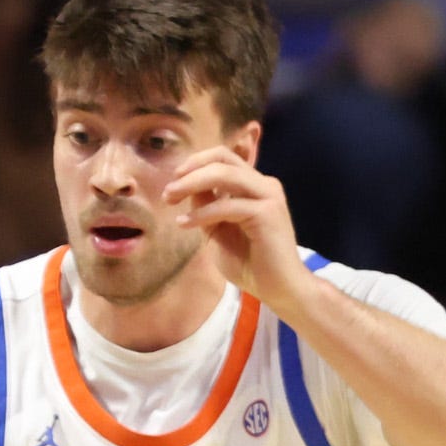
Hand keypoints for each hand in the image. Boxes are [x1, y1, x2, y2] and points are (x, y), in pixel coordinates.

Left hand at [166, 149, 312, 308]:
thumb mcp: (217, 232)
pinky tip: (184, 223)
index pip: (222, 158)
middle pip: (222, 158)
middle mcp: (262, 184)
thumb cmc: (249, 263)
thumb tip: (187, 190)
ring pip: (224, 174)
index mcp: (252, 185)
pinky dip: (202, 212)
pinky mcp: (266, 212)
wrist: (278, 288)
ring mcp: (267, 195)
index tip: (172, 181)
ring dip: (192, 183)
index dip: (195, 163)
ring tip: (170, 198)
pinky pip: (227, 205)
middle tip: (168, 192)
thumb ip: (206, 209)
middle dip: (190, 170)